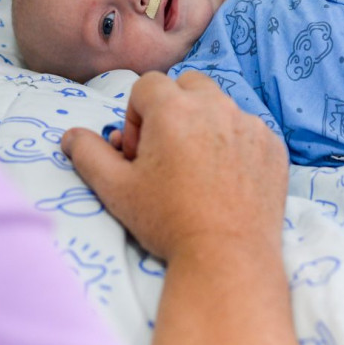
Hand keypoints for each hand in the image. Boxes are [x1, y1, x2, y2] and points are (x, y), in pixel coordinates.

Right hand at [61, 71, 287, 260]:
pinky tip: (226, 181)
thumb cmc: (168, 222)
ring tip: (197, 169)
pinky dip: (234, 144)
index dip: (137, 117)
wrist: (228, 259)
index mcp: (174, 109)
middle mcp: (215, 106)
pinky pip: (248, 130)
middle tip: (168, 154)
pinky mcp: (273, 146)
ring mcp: (249, 125)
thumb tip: (70, 136)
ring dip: (204, 125)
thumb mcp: (115, 190)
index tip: (141, 153)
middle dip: (173, 109)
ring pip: (220, 106)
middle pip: (187, 85)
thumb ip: (88, 155)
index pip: (147, 85)